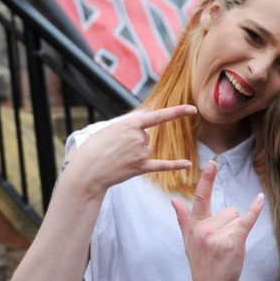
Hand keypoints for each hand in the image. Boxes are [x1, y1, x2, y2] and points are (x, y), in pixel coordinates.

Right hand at [70, 105, 196, 193]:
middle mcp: (138, 138)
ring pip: (148, 149)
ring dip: (136, 153)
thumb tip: (144, 132)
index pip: (158, 116)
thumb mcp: (109, 129)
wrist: (87, 172)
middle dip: (134, 141)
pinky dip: (175, 165)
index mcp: (130, 125)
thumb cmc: (94, 149)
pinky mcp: (141, 168)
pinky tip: (188, 164)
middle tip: (115, 148)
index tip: (192, 109)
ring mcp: (141, 154)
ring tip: (118, 158)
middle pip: (146, 137)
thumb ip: (128, 127)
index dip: (177, 112)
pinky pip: (162, 165)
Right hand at [172, 161, 264, 280]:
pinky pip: (246, 221)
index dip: (207, 179)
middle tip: (222, 245)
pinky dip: (254, 210)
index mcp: (195, 226)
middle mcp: (205, 229)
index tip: (213, 163)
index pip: (201, 197)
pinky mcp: (234, 243)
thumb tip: (174, 199)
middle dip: (230, 225)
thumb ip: (183, 218)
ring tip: (228, 249)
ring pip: (238, 219)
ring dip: (237, 232)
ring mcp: (219, 236)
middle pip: (229, 211)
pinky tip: (260, 198)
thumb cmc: (202, 263)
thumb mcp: (188, 241)